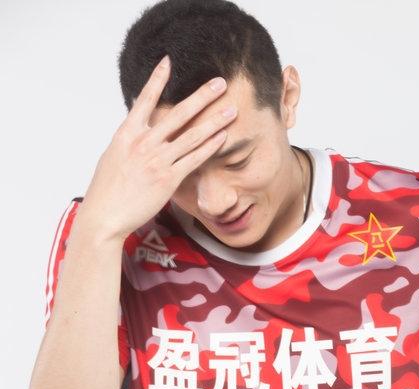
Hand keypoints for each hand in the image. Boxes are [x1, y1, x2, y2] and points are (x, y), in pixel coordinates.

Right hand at [78, 56, 237, 239]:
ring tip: (231, 109)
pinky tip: (222, 137)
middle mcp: (143, 143)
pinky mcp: (168, 180)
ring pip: (191, 136)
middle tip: (219, 83)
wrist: (105, 216)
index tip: (169, 61)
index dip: (157, 79)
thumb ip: (130, 140)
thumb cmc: (107, 190)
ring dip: (214, 121)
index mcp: (127, 134)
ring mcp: (157, 160)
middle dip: (202, 96)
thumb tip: (139, 127)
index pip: (144, 99)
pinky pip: (193, 160)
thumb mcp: (114, 156)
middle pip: (178, 113)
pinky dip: (209, 147)